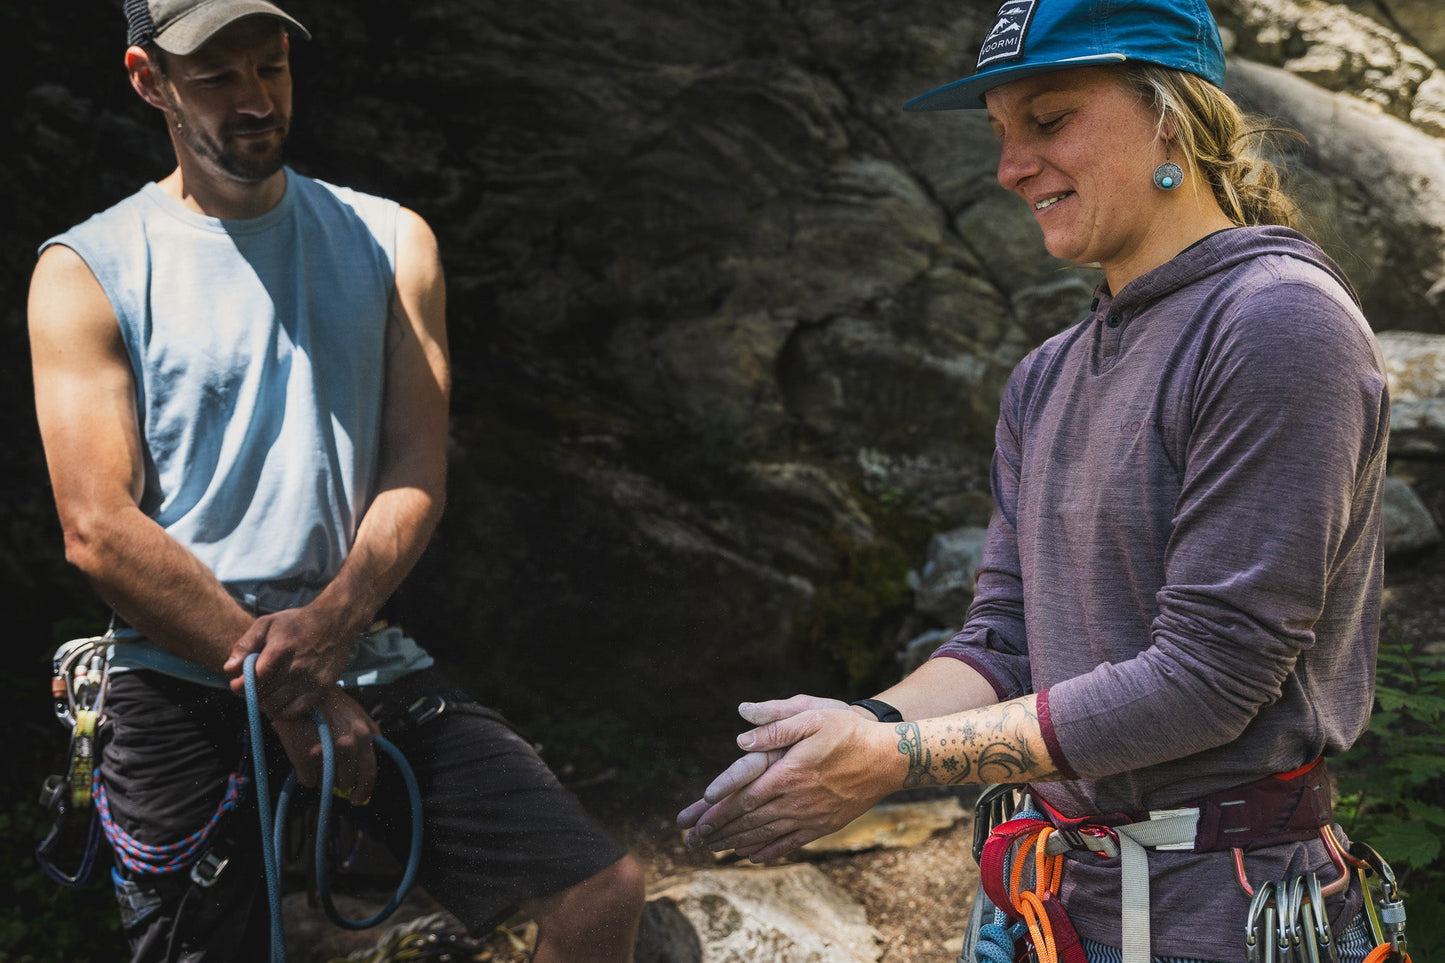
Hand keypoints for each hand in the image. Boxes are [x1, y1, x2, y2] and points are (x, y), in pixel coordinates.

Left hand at [224, 605, 357, 717]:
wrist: (335, 622)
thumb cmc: (297, 622)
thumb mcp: (266, 624)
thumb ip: (245, 645)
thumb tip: (229, 669)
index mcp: (280, 650)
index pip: (252, 680)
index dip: (239, 686)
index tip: (237, 683)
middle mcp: (296, 668)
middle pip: (262, 695)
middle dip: (250, 693)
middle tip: (252, 687)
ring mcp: (311, 680)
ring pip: (277, 707)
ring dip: (265, 703)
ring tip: (266, 693)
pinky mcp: (322, 689)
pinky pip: (295, 712)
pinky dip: (283, 711)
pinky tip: (281, 699)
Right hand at [269, 687, 379, 803]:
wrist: (296, 692)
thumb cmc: (328, 704)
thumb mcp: (357, 715)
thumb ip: (369, 738)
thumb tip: (369, 768)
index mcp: (364, 735)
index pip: (369, 774)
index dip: (363, 791)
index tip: (356, 800)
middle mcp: (348, 745)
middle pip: (346, 782)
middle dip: (337, 778)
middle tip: (328, 764)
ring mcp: (326, 752)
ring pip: (326, 783)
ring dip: (320, 775)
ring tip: (314, 753)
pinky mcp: (305, 758)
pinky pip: (307, 781)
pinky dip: (304, 773)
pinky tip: (301, 755)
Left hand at [681, 707, 899, 861]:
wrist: (889, 758)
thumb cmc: (848, 730)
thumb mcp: (812, 715)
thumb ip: (775, 725)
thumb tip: (740, 734)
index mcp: (788, 773)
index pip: (742, 798)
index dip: (715, 812)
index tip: (693, 821)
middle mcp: (796, 800)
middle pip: (748, 821)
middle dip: (717, 833)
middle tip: (691, 842)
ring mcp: (810, 816)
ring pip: (765, 835)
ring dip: (735, 844)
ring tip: (712, 850)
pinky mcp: (824, 825)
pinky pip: (790, 843)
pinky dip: (767, 851)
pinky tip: (751, 856)